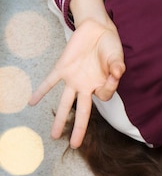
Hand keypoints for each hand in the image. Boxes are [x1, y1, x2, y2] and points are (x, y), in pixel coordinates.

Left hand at [29, 18, 124, 147]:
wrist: (96, 30)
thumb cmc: (110, 46)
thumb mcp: (116, 56)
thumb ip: (116, 66)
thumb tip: (117, 72)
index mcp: (102, 86)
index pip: (103, 97)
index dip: (107, 88)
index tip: (113, 75)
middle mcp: (87, 87)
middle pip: (83, 112)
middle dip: (79, 129)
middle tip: (75, 145)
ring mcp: (74, 79)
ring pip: (66, 103)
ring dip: (60, 118)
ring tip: (54, 135)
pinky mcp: (62, 68)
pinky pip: (50, 82)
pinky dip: (41, 91)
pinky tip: (31, 102)